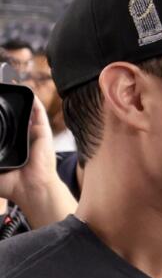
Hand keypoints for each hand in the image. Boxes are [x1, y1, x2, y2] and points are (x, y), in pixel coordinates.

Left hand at [0, 95, 70, 225]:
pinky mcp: (42, 132)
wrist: (31, 188)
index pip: (1, 130)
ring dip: (19, 102)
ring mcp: (32, 135)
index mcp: (9, 148)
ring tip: (8, 89)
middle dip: (5, 109)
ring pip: (25, 113)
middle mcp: (21, 140)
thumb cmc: (12, 185)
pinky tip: (28, 92)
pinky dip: (34, 102)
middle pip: (13, 119)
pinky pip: (38, 113)